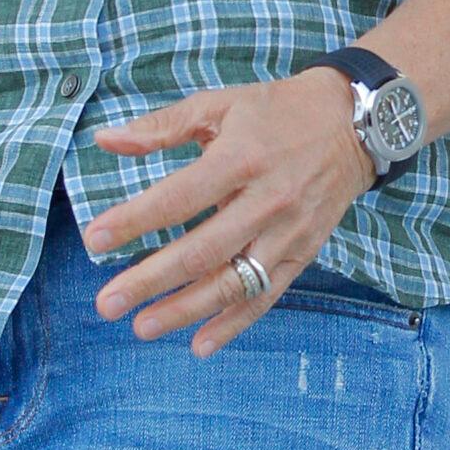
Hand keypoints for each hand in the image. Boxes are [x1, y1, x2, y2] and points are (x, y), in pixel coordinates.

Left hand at [83, 69, 374, 355]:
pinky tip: (200, 344)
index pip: (179, 197)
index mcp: (241, 157)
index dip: (135, 220)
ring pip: (233, 281)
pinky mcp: (303, 252)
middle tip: (107, 303)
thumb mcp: (219, 104)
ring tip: (142, 327)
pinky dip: (234, 323)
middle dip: (150, 280)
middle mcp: (266, 199)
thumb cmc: (276, 111)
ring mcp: (288, 231)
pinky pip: (266, 295)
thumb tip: (105, 141)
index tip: (95, 239)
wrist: (354, 123)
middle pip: (202, 250)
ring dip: (185, 310)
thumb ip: (161, 126)